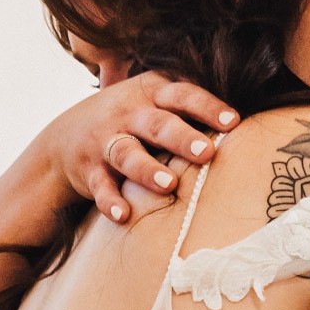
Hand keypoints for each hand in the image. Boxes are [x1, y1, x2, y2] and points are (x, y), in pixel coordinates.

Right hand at [49, 72, 238, 222]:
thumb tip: (246, 121)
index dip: (207, 107)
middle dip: (182, 138)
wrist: (63, 136)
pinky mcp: (90, 170)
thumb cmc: (129, 119)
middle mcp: (129, 114)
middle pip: (157, 124)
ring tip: (169, 185)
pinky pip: (101, 186)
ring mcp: (107, 141)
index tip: (233, 122)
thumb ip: (189, 109)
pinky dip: (110, 201)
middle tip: (207, 152)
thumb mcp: (153, 101)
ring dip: (148, 170)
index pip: (183, 95)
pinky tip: (123, 215)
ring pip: (128, 154)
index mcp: (152, 94)